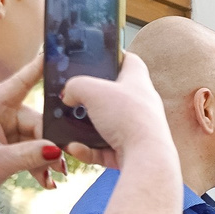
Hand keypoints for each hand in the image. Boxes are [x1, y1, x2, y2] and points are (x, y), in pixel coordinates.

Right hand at [57, 52, 174, 175]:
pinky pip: (105, 149)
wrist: (147, 158)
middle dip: (92, 97)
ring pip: (107, 125)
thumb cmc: (127, 117)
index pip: (129, 61)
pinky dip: (88, 149)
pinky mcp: (132, 152)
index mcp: (138, 82)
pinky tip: (74, 148)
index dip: (113, 55)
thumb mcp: (91, 90)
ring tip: (68, 126)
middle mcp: (142, 105)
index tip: (96, 57)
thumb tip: (68, 95)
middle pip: (114, 95)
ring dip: (86, 127)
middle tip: (73, 96)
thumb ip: (75, 86)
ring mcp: (138, 130)